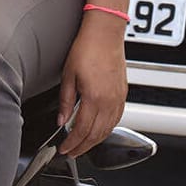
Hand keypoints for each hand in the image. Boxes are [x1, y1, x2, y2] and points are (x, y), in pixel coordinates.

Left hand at [54, 12, 128, 157]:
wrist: (105, 33)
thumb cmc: (87, 48)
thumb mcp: (68, 75)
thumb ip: (65, 101)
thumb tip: (61, 120)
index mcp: (94, 98)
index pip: (82, 131)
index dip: (72, 144)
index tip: (64, 149)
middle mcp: (109, 101)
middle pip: (96, 135)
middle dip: (82, 147)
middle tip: (71, 152)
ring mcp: (118, 98)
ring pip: (108, 130)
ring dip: (95, 141)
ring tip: (83, 146)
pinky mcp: (123, 94)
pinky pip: (116, 119)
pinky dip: (107, 130)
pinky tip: (100, 131)